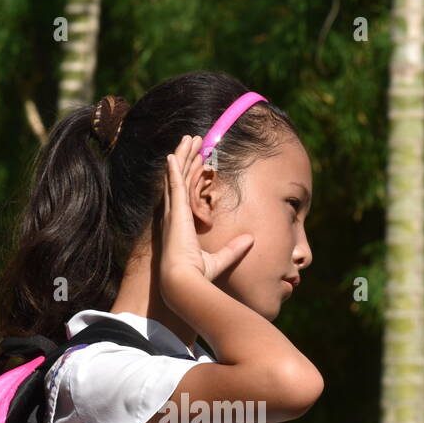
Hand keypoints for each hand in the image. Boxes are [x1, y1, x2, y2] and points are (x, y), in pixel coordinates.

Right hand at [158, 134, 254, 308]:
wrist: (184, 283)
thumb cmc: (198, 276)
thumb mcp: (221, 259)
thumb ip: (235, 249)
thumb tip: (250, 240)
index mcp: (182, 226)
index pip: (186, 194)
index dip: (190, 177)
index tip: (198, 162)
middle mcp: (174, 216)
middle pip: (179, 180)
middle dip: (185, 159)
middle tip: (191, 141)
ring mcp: (173, 213)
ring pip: (176, 177)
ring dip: (182, 157)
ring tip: (187, 139)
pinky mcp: (175, 212)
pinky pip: (174, 185)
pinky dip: (173, 170)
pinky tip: (172, 155)